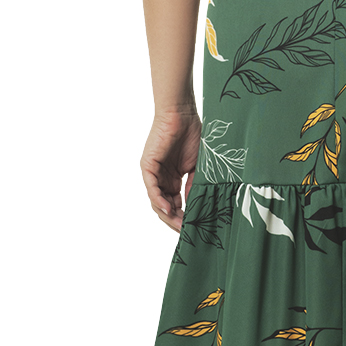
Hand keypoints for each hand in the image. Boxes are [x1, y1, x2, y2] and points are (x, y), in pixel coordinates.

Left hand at [140, 102, 201, 230]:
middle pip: (164, 207)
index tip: (193, 228)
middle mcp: (161, 179)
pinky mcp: (148, 166)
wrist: (182, 114)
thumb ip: (194, 185)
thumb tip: (194, 205)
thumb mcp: (197, 166)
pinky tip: (169, 210)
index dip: (183, 217)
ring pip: (156, 201)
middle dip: (175, 220)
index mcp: (172, 179)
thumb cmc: (192, 134)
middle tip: (186, 231)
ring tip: (180, 225)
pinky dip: (159, 201)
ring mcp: (153, 174)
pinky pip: (151, 188)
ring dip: (168, 215)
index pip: (175, 204)